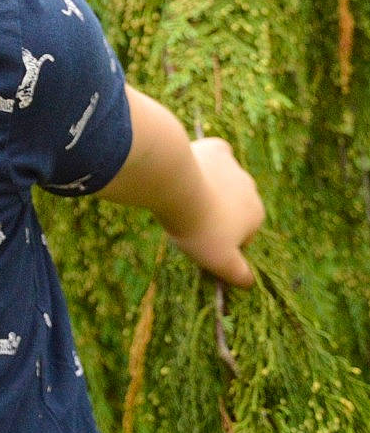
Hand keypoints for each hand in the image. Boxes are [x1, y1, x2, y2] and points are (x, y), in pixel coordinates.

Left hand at [168, 138, 263, 286]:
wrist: (176, 186)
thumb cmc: (199, 228)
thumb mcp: (220, 261)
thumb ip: (239, 274)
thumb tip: (250, 283)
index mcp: (256, 215)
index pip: (242, 235)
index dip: (221, 241)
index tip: (201, 242)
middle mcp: (252, 188)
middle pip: (233, 206)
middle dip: (216, 214)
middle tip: (190, 221)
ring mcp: (235, 166)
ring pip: (223, 181)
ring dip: (209, 189)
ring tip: (183, 197)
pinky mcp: (216, 148)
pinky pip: (216, 154)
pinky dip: (207, 161)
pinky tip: (191, 168)